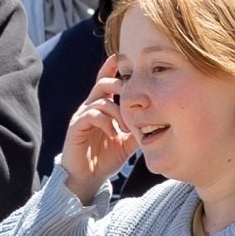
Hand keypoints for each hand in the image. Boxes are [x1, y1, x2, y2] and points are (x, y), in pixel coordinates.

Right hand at [60, 58, 133, 200]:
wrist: (88, 179)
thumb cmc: (106, 159)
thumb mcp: (127, 142)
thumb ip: (137, 128)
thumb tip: (158, 120)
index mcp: (101, 109)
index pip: (105, 83)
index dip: (111, 69)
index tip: (121, 56)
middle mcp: (89, 108)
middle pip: (102, 84)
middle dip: (119, 85)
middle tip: (132, 92)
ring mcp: (81, 117)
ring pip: (100, 100)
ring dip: (117, 111)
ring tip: (126, 127)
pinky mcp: (75, 128)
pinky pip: (91, 115)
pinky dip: (106, 122)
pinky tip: (114, 133)